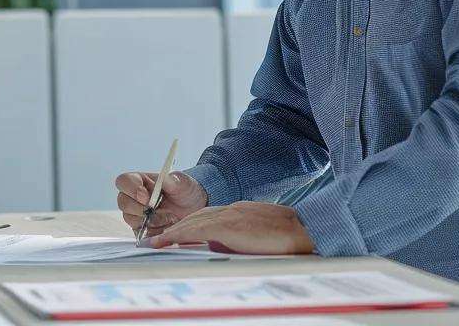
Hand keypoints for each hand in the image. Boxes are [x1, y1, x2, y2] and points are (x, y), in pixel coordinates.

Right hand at [115, 170, 205, 236]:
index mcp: (139, 181)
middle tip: (159, 209)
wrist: (193, 210)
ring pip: (132, 220)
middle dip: (142, 208)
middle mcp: (133, 198)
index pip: (124, 182)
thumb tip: (165, 179)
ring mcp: (136, 215)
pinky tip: (167, 227)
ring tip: (170, 217)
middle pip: (123, 203)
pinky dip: (155, 232)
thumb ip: (173, 180)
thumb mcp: (183, 183)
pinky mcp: (141, 231)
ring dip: (152, 220)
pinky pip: (141, 234)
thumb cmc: (185, 192)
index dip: (131, 189)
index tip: (146, 197)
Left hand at [146, 201, 315, 254]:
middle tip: (154, 240)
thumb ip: (238, 239)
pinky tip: (165, 242)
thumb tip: (219, 249)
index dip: (187, 226)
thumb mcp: (257, 236)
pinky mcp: (228, 225)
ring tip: (153, 243)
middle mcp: (231, 209)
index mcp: (238, 212)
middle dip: (173, 229)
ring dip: (170, 233)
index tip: (172, 236)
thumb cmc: (287, 238)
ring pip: (191, 222)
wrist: (304, 230)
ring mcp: (229, 215)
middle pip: (194, 217)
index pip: (206, 217)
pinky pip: (196, 229)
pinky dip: (177, 235)